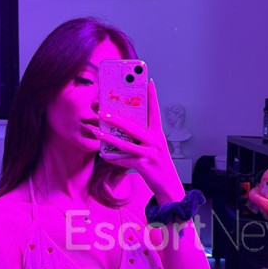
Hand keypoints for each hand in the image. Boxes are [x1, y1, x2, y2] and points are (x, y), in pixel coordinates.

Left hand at [97, 80, 183, 202]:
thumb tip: (125, 129)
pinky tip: (103, 155)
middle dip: (116, 119)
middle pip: (132, 127)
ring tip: (97, 132)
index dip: (152, 96)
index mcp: (158, 134)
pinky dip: (113, 158)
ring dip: (109, 138)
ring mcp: (149, 153)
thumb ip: (144, 138)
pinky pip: (124, 160)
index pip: (155, 111)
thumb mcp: (156, 148)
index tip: (149, 82)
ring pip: (125, 143)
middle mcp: (155, 141)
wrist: (170, 186)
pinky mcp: (143, 165)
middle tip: (102, 113)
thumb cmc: (160, 165)